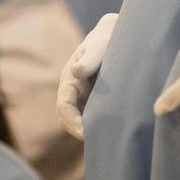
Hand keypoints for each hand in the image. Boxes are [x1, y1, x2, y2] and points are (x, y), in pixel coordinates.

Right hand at [57, 13, 117, 139]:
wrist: (115, 36)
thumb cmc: (105, 40)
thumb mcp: (98, 46)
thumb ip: (89, 58)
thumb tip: (76, 72)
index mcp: (69, 80)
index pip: (64, 106)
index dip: (72, 121)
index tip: (84, 131)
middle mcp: (73, 91)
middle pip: (68, 119)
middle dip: (78, 131)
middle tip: (97, 142)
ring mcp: (83, 97)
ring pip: (79, 121)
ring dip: (88, 131)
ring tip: (106, 141)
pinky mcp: (95, 101)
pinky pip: (92, 118)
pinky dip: (97, 127)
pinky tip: (112, 133)